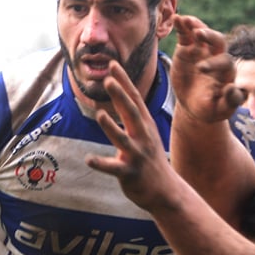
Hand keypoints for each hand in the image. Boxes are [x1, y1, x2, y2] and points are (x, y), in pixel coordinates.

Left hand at [86, 65, 184, 213]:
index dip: (123, 81)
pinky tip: (88, 159)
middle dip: (120, 95)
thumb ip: (132, 115)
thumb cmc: (150, 159)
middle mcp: (143, 136)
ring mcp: (137, 154)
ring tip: (100, 114)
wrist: (165, 190)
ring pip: (123, 138)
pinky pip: (113, 168)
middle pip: (131, 112)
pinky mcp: (130, 173)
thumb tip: (120, 93)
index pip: (133, 98)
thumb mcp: (145, 133)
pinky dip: (101, 163)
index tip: (112, 64)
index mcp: (144, 124)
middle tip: (107, 79)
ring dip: (111, 126)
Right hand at [167, 15, 245, 124]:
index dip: (216, 63)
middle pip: (218, 41)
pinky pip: (187, 34)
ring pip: (203, 34)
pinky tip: (176, 18)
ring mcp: (203, 51)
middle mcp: (217, 57)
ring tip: (186, 20)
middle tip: (199, 35)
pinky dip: (182, 25)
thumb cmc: (210, 108)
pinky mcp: (188, 48)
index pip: (225, 62)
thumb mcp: (220, 109)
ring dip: (196, 26)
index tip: (202, 69)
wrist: (194, 104)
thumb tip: (233, 87)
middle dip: (210, 37)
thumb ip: (230, 100)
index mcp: (227, 71)